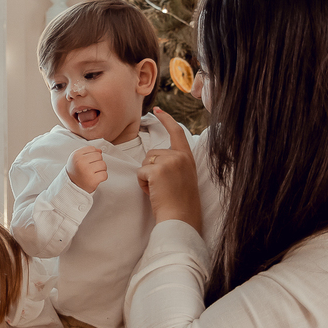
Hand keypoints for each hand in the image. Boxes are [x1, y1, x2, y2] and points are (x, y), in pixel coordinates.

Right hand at [66, 146, 107, 192]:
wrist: (72, 186)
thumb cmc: (76, 171)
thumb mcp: (77, 159)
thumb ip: (87, 152)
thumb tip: (99, 150)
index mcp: (76, 155)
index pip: (92, 149)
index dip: (92, 155)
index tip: (88, 161)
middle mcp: (81, 162)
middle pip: (99, 155)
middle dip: (97, 161)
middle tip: (91, 168)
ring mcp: (87, 171)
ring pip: (103, 164)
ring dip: (101, 169)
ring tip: (94, 173)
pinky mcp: (93, 180)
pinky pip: (105, 174)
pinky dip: (102, 177)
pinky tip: (96, 178)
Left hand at [136, 108, 202, 233]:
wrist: (181, 218)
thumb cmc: (180, 203)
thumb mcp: (183, 177)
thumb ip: (174, 163)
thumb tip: (155, 157)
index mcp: (188, 157)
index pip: (177, 132)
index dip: (167, 119)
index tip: (158, 109)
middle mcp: (180, 156)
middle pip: (152, 153)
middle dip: (151, 169)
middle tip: (163, 186)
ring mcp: (170, 162)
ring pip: (145, 162)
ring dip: (146, 176)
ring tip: (159, 190)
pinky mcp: (158, 170)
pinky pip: (140, 172)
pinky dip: (142, 183)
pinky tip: (153, 193)